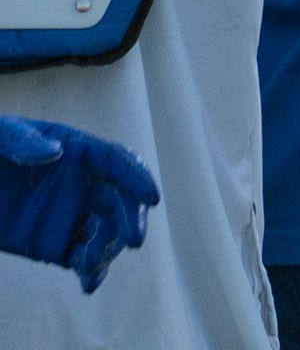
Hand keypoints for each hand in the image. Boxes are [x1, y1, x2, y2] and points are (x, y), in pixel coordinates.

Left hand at [0, 114, 157, 293]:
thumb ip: (23, 140)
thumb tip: (55, 152)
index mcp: (80, 155)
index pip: (118, 163)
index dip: (137, 179)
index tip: (151, 198)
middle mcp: (85, 186)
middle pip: (121, 202)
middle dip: (131, 221)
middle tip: (134, 240)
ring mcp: (73, 216)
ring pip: (106, 234)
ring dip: (107, 250)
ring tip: (89, 264)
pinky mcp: (58, 244)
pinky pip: (84, 259)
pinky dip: (92, 272)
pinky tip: (88, 283)